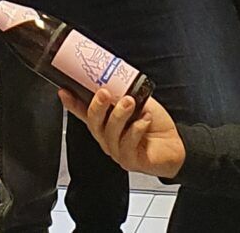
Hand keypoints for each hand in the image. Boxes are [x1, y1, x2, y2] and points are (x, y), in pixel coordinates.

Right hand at [60, 86, 184, 178]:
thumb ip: (124, 95)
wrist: (177, 145)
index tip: (63, 91)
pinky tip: (146, 120)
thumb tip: (114, 79)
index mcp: (107, 124)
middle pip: (93, 124)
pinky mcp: (131, 160)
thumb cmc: (156, 125)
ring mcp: (118, 151)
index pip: (84, 114)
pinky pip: (128, 144)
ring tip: (130, 102)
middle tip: (104, 92)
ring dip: (120, 115)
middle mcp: (108, 139)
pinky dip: (137, 128)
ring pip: (110, 133)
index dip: (72, 104)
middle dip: (97, 106)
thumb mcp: (139, 103)